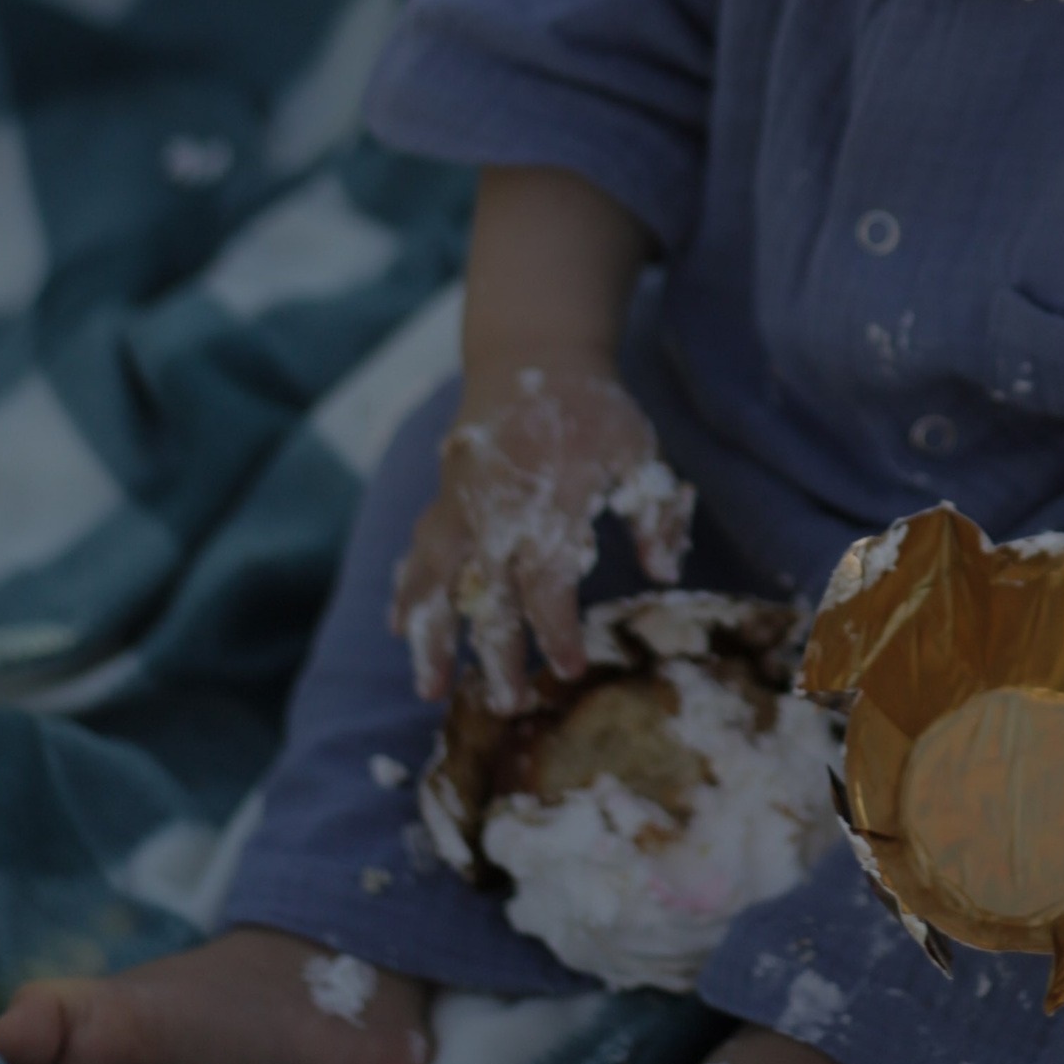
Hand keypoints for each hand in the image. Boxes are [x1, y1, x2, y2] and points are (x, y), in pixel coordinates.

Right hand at [388, 362, 690, 708]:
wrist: (534, 357)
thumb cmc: (597, 414)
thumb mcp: (640, 453)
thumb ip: (654, 514)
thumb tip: (664, 572)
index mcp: (550, 503)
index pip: (548, 583)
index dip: (556, 630)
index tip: (570, 669)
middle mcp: (497, 510)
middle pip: (490, 597)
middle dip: (496, 655)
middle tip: (507, 706)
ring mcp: (461, 505)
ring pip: (438, 581)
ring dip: (432, 636)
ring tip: (431, 689)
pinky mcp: (443, 499)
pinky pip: (416, 551)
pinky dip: (406, 589)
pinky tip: (399, 627)